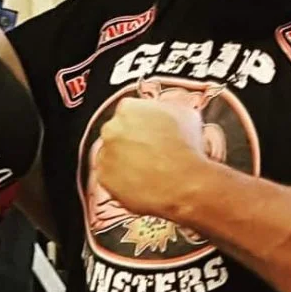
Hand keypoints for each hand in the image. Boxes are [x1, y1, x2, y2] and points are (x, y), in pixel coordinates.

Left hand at [95, 97, 206, 219]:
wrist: (184, 183)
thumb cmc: (187, 149)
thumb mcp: (185, 115)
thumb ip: (167, 109)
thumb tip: (166, 113)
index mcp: (128, 108)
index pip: (129, 113)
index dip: (142, 125)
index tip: (151, 134)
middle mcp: (111, 128)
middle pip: (116, 133)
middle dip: (130, 142)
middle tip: (149, 154)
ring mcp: (104, 153)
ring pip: (111, 156)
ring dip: (124, 161)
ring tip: (147, 171)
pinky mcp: (103, 178)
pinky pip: (110, 178)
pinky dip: (121, 181)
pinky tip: (140, 183)